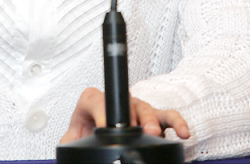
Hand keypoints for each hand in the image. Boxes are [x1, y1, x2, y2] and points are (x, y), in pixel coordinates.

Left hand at [60, 87, 189, 142]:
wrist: (94, 134)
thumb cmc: (85, 132)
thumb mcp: (72, 138)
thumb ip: (68, 142)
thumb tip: (66, 151)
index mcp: (93, 102)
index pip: (95, 98)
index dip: (100, 110)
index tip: (104, 128)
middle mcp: (117, 103)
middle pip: (126, 102)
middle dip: (132, 117)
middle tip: (136, 130)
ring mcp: (136, 109)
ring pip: (146, 108)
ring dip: (151, 121)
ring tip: (153, 133)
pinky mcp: (152, 119)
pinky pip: (167, 116)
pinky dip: (176, 122)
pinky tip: (183, 132)